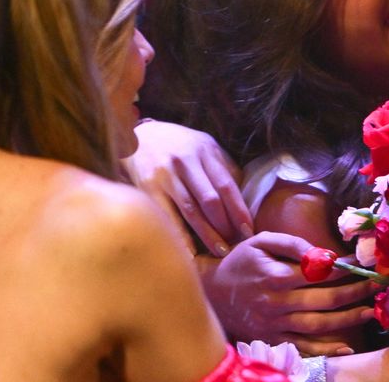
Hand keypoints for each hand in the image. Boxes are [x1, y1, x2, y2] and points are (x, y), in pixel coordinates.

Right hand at [125, 119, 252, 253]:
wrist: (139, 136)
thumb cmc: (180, 146)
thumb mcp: (204, 146)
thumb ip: (222, 168)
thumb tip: (244, 196)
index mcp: (205, 151)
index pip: (227, 185)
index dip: (239, 210)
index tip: (248, 230)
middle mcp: (187, 162)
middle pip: (210, 200)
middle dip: (225, 225)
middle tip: (235, 245)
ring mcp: (166, 175)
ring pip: (191, 210)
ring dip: (207, 234)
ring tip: (220, 251)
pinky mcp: (147, 187)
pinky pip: (166, 216)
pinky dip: (178, 235)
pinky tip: (189, 252)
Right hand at [199, 231, 378, 355]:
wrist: (211, 292)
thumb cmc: (241, 262)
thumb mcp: (261, 241)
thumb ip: (292, 243)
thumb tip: (321, 253)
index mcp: (276, 276)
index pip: (318, 273)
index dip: (343, 268)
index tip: (361, 264)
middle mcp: (277, 303)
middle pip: (324, 301)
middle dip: (354, 293)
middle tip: (376, 285)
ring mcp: (275, 325)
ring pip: (318, 326)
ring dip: (347, 320)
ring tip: (370, 311)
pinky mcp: (272, 339)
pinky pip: (303, 347)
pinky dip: (325, 349)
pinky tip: (346, 347)